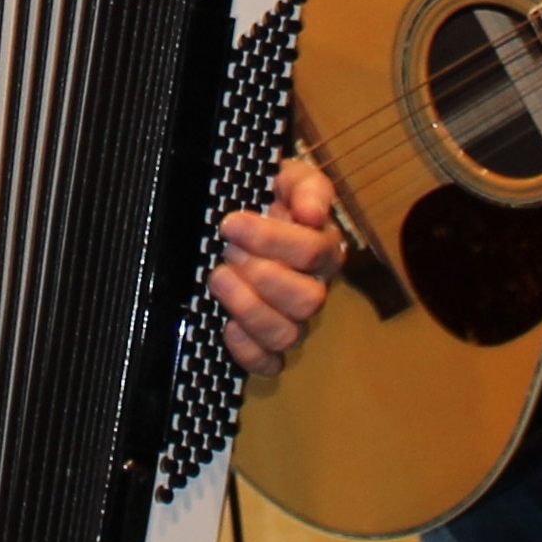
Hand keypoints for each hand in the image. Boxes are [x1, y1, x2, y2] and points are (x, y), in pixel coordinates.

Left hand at [209, 155, 339, 376]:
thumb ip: (307, 186)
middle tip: (228, 252)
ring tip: (220, 279)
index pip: (315, 253)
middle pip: (309, 301)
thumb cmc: (267, 198)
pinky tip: (227, 326)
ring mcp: (291, 319)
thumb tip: (311, 213)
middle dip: (262, 275)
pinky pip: (269, 364)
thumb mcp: (288, 177)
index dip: (272, 240)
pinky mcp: (266, 343)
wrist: (242, 217)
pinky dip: (248, 352)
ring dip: (250, 308)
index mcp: (321, 249)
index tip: (231, 223)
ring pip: (288, 334)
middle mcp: (312, 288)